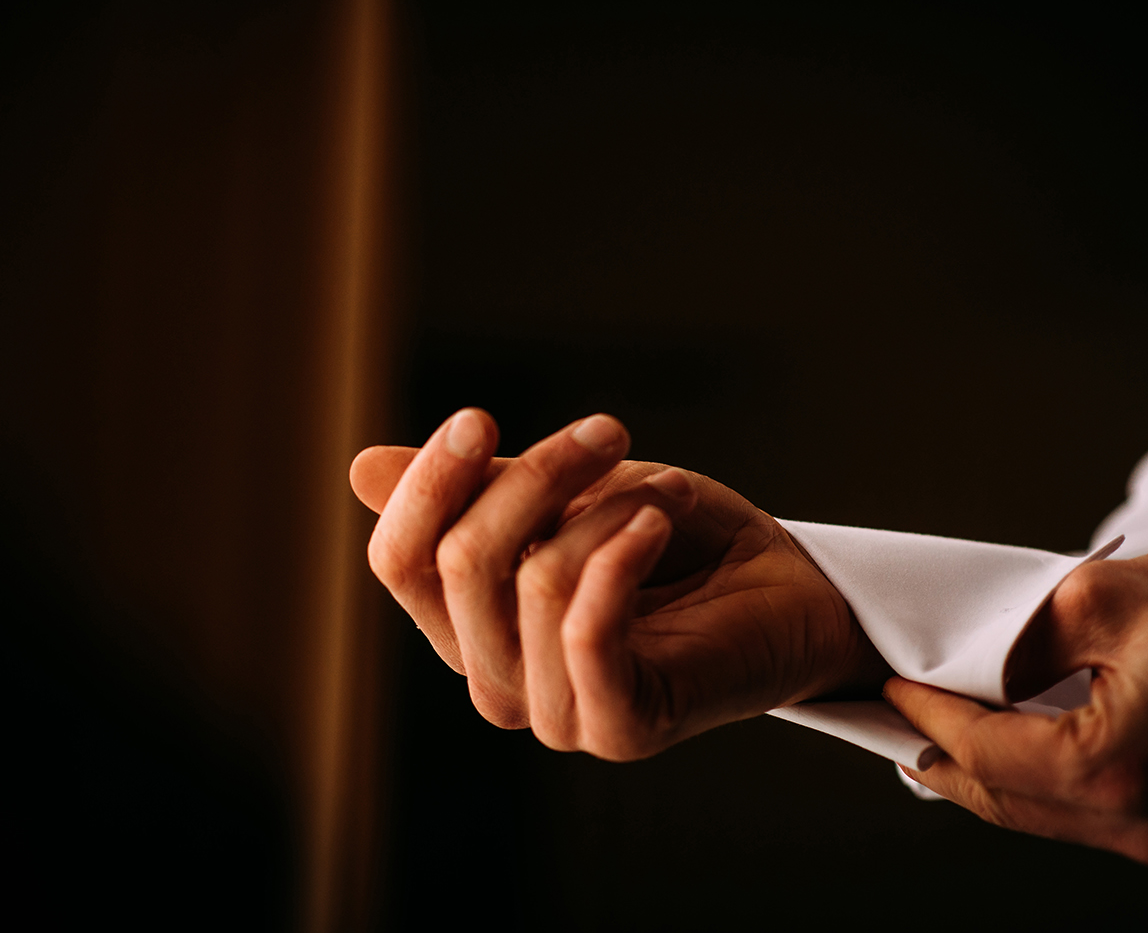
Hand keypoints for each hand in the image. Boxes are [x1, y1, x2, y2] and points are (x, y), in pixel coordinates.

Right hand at [350, 408, 888, 760]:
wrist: (788, 591)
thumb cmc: (674, 541)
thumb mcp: (566, 497)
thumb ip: (476, 494)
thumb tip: (359, 470)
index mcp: (470, 629)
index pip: (398, 562)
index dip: (427, 484)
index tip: (479, 419)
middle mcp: (497, 682)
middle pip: (460, 561)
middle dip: (535, 477)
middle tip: (607, 432)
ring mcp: (555, 715)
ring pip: (531, 581)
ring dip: (604, 508)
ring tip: (662, 493)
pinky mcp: (619, 728)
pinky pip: (587, 629)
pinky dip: (621, 556)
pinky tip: (657, 524)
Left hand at [885, 539, 1147, 872]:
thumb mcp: (1105, 599)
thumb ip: (1016, 645)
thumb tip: (957, 669)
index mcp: (1121, 770)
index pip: (985, 754)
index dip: (927, 715)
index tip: (887, 685)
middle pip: (1006, 800)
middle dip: (943, 755)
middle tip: (893, 718)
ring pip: (1043, 813)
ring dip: (988, 771)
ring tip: (937, 729)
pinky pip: (1086, 812)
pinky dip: (1038, 778)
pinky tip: (1008, 744)